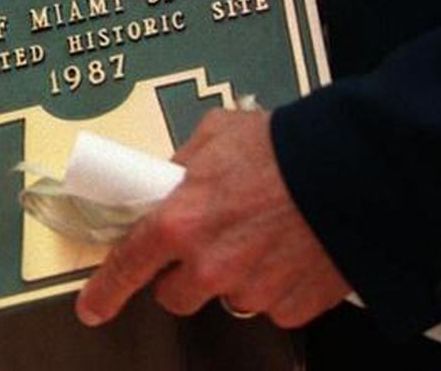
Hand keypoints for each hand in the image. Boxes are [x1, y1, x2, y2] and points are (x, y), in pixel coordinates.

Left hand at [75, 106, 349, 330]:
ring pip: (226, 296)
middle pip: (176, 295)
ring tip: (264, 230)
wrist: (347, 167)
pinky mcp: (288, 306)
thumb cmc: (283, 145)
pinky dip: (275, 281)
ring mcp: (250, 291)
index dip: (105, 290)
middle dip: (185, 272)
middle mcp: (209, 266)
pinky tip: (289, 246)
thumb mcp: (216, 133)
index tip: (93, 306)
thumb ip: (186, 163)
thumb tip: (174, 178)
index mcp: (180, 221)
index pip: (127, 265)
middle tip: (210, 239)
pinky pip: (270, 303)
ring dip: (235, 273)